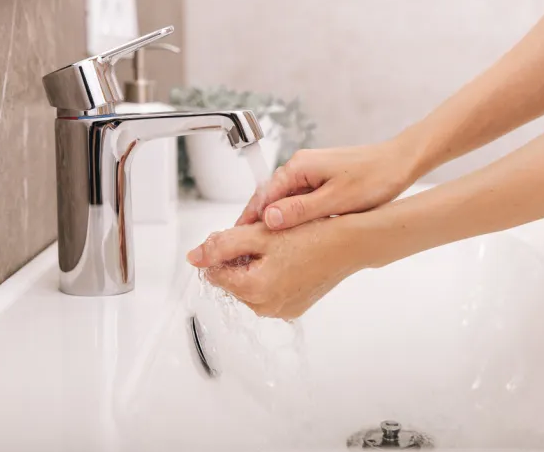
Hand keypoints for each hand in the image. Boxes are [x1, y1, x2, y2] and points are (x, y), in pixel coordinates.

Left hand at [186, 217, 363, 319]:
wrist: (349, 244)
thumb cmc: (312, 236)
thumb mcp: (260, 233)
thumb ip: (222, 245)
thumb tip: (194, 257)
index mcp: (254, 290)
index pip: (215, 272)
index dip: (222, 249)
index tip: (242, 235)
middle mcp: (266, 307)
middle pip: (232, 280)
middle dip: (240, 258)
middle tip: (264, 237)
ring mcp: (282, 310)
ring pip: (250, 285)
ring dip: (255, 266)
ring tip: (279, 246)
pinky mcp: (294, 307)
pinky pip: (269, 291)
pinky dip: (271, 275)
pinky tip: (288, 258)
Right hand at [237, 138, 419, 230]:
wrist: (399, 163)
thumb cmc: (374, 178)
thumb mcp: (336, 200)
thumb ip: (301, 210)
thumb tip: (269, 218)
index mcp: (299, 167)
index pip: (263, 195)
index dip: (249, 218)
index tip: (238, 237)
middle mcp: (300, 167)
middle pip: (270, 198)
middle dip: (258, 221)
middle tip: (248, 246)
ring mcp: (310, 173)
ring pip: (284, 200)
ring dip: (276, 220)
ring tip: (266, 244)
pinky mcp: (320, 180)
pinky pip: (299, 200)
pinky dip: (292, 216)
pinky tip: (292, 233)